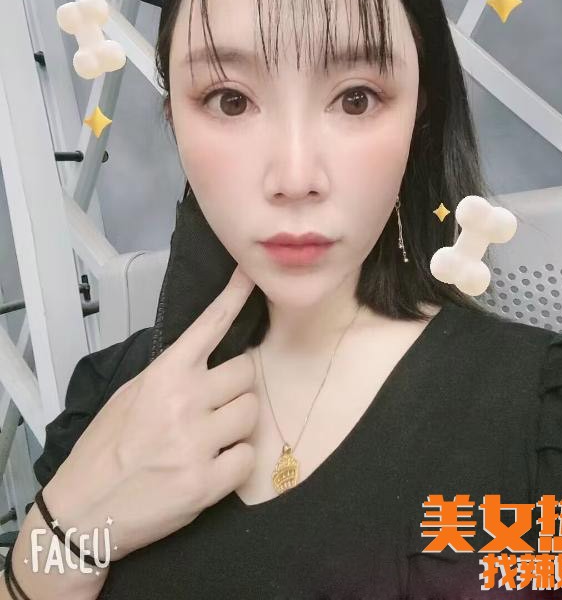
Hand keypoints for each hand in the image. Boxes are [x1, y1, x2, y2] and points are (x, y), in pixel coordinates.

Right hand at [44, 265, 257, 560]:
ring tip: (212, 437)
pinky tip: (213, 466)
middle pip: (246, 372)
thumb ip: (171, 374)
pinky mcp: (208, 482)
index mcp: (163, 374)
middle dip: (237, 386)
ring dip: (238, 423)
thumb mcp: (130, 396)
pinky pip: (248, 457)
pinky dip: (236, 461)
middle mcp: (184, 401)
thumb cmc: (106, 448)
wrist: (84, 511)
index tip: (252, 275)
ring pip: (251, 412)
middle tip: (218, 403)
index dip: (235, 296)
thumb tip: (209, 355)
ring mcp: (197, 442)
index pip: (209, 326)